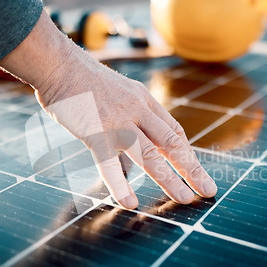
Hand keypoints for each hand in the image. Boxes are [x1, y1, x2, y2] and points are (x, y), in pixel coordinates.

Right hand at [0, 10, 216, 208]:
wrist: (58, 64)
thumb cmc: (84, 79)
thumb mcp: (119, 89)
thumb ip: (131, 110)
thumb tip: (138, 130)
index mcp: (143, 100)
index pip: (174, 130)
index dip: (186, 152)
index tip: (194, 170)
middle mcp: (137, 111)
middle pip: (172, 144)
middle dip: (192, 169)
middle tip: (208, 190)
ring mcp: (118, 123)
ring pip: (151, 155)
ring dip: (170, 179)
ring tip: (185, 199)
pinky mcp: (96, 134)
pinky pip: (110, 164)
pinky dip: (120, 185)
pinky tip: (130, 202)